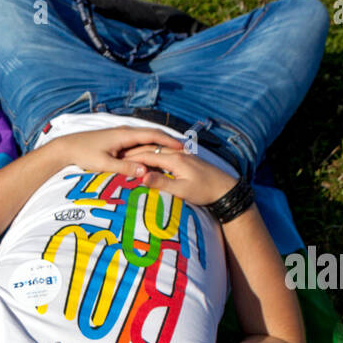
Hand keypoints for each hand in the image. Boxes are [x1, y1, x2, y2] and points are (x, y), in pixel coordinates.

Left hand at [47, 126, 182, 177]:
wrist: (67, 148)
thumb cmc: (84, 154)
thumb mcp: (105, 164)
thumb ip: (125, 168)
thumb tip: (145, 171)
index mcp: (125, 135)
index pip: (153, 135)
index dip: (170, 142)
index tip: (184, 148)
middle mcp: (125, 132)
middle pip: (153, 135)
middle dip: (169, 142)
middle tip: (185, 151)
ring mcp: (121, 135)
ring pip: (146, 139)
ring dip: (160, 145)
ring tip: (175, 154)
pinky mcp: (117, 141)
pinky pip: (138, 143)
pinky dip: (149, 148)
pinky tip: (155, 156)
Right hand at [121, 143, 237, 204]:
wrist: (225, 189)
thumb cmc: (204, 191)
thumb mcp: (181, 190)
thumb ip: (161, 182)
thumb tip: (142, 176)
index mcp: (175, 160)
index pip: (148, 156)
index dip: (132, 158)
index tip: (117, 160)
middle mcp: (179, 154)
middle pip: (152, 150)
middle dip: (135, 153)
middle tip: (119, 157)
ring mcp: (184, 155)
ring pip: (159, 151)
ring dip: (145, 153)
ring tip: (131, 158)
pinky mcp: (188, 160)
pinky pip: (167, 154)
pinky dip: (155, 156)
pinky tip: (151, 161)